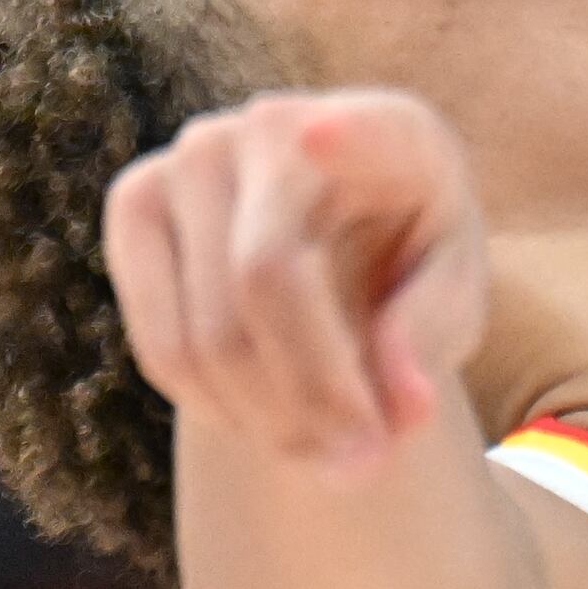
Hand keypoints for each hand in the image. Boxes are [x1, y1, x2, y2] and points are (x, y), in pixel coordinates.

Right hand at [102, 89, 490, 469]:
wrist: (333, 239)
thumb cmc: (408, 265)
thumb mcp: (452, 297)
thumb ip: (434, 336)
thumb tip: (404, 404)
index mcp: (389, 130)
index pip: (360, 138)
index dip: (342, 135)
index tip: (320, 136)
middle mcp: (276, 122)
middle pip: (265, 280)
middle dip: (312, 398)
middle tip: (359, 466)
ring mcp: (193, 156)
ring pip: (207, 332)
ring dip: (266, 422)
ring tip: (319, 453)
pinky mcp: (135, 200)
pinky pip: (160, 344)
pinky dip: (213, 406)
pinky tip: (260, 416)